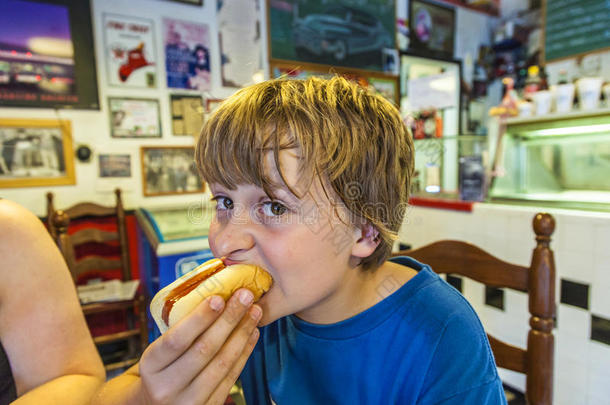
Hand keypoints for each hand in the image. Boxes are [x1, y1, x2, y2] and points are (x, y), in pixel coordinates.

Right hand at [138, 288, 260, 404]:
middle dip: (229, 319)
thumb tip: (214, 296)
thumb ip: (179, 332)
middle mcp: (167, 387)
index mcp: (151, 366)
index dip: (199, 318)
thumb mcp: (157, 353)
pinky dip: (244, 353)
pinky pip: (231, 378)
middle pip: (204, 350)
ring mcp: (188, 402)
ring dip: (242, 333)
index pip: (176, 339)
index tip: (218, 297)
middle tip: (246, 296)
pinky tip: (252, 333)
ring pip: (222, 363)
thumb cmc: (160, 372)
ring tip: (255, 311)